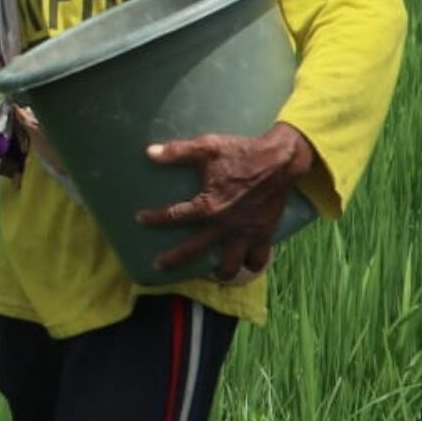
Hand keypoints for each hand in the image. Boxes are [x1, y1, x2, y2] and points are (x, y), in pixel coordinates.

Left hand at [135, 124, 315, 282]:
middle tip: (158, 266)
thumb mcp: (208, 147)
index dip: (154, 218)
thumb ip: (178, 152)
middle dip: (174, 260)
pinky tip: (245, 264)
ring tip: (213, 274)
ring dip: (221, 272)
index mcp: (209, 205)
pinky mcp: (265, 234)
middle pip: (194, 250)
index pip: (174, 216)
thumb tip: (149, 152)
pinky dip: (251, 264)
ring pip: (231, 265)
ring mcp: (246, 233)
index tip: (139, 219)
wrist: (282, 160)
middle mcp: (225, 225)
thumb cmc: (242, 152)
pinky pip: (258, 258)